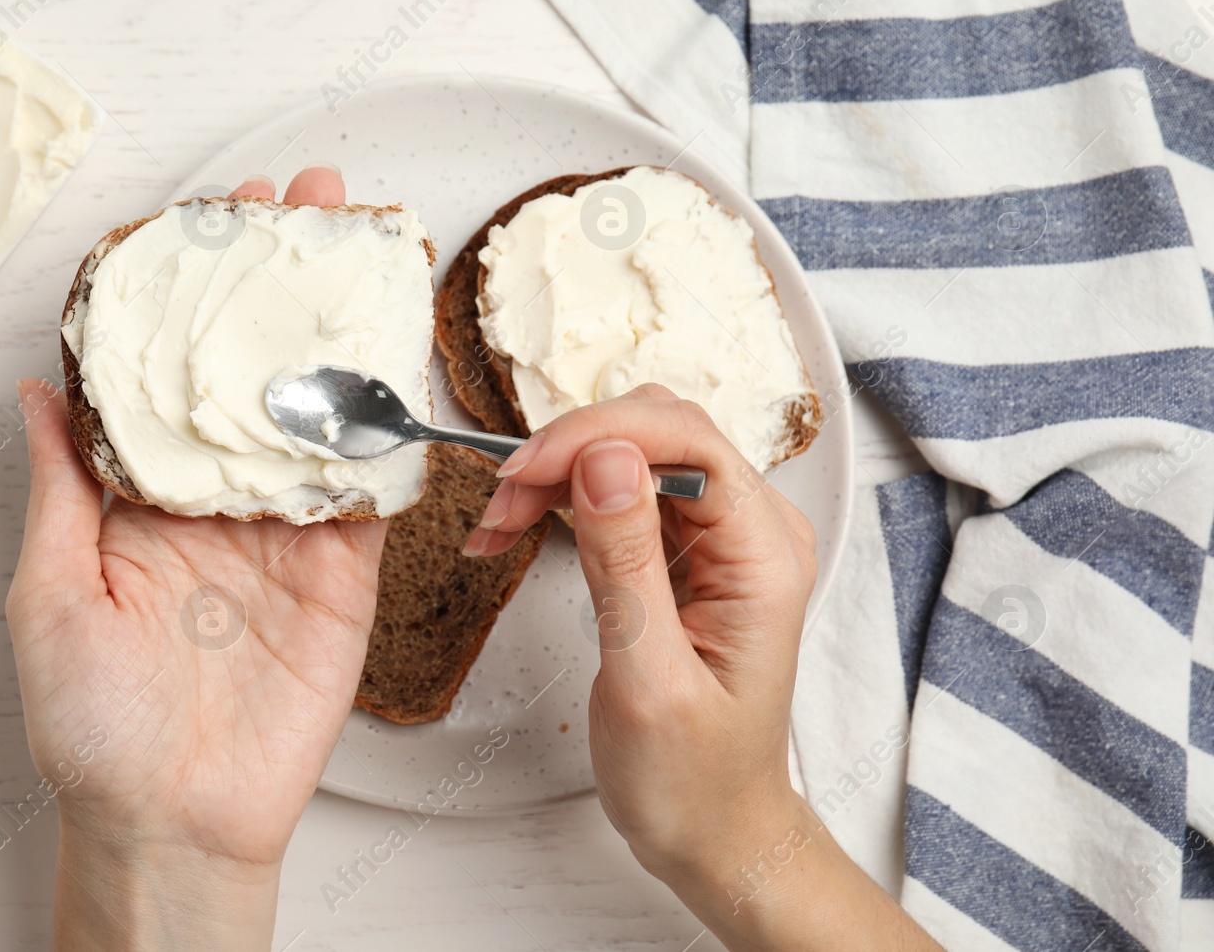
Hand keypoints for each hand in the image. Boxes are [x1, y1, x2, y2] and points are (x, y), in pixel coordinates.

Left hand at [7, 168, 381, 950]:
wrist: (174, 822)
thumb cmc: (91, 726)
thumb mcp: (51, 594)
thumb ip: (60, 488)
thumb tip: (33, 390)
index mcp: (137, 497)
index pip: (164, 372)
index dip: (183, 296)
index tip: (201, 224)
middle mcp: (213, 501)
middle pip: (249, 372)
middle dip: (273, 286)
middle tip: (300, 205)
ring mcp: (282, 533)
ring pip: (315, 412)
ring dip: (337, 331)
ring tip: (354, 253)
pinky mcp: (341, 573)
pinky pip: (365, 489)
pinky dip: (382, 426)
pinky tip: (393, 357)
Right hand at [464, 385, 941, 949]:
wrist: (714, 829)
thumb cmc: (692, 778)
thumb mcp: (648, 679)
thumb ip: (628, 563)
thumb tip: (605, 457)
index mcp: (765, 557)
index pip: (687, 440)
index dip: (597, 436)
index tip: (523, 473)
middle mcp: (754, 531)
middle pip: (658, 432)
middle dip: (568, 450)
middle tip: (499, 503)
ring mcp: (723, 536)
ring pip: (631, 453)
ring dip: (557, 472)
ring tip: (496, 523)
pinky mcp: (689, 549)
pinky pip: (622, 488)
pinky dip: (563, 497)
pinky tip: (515, 528)